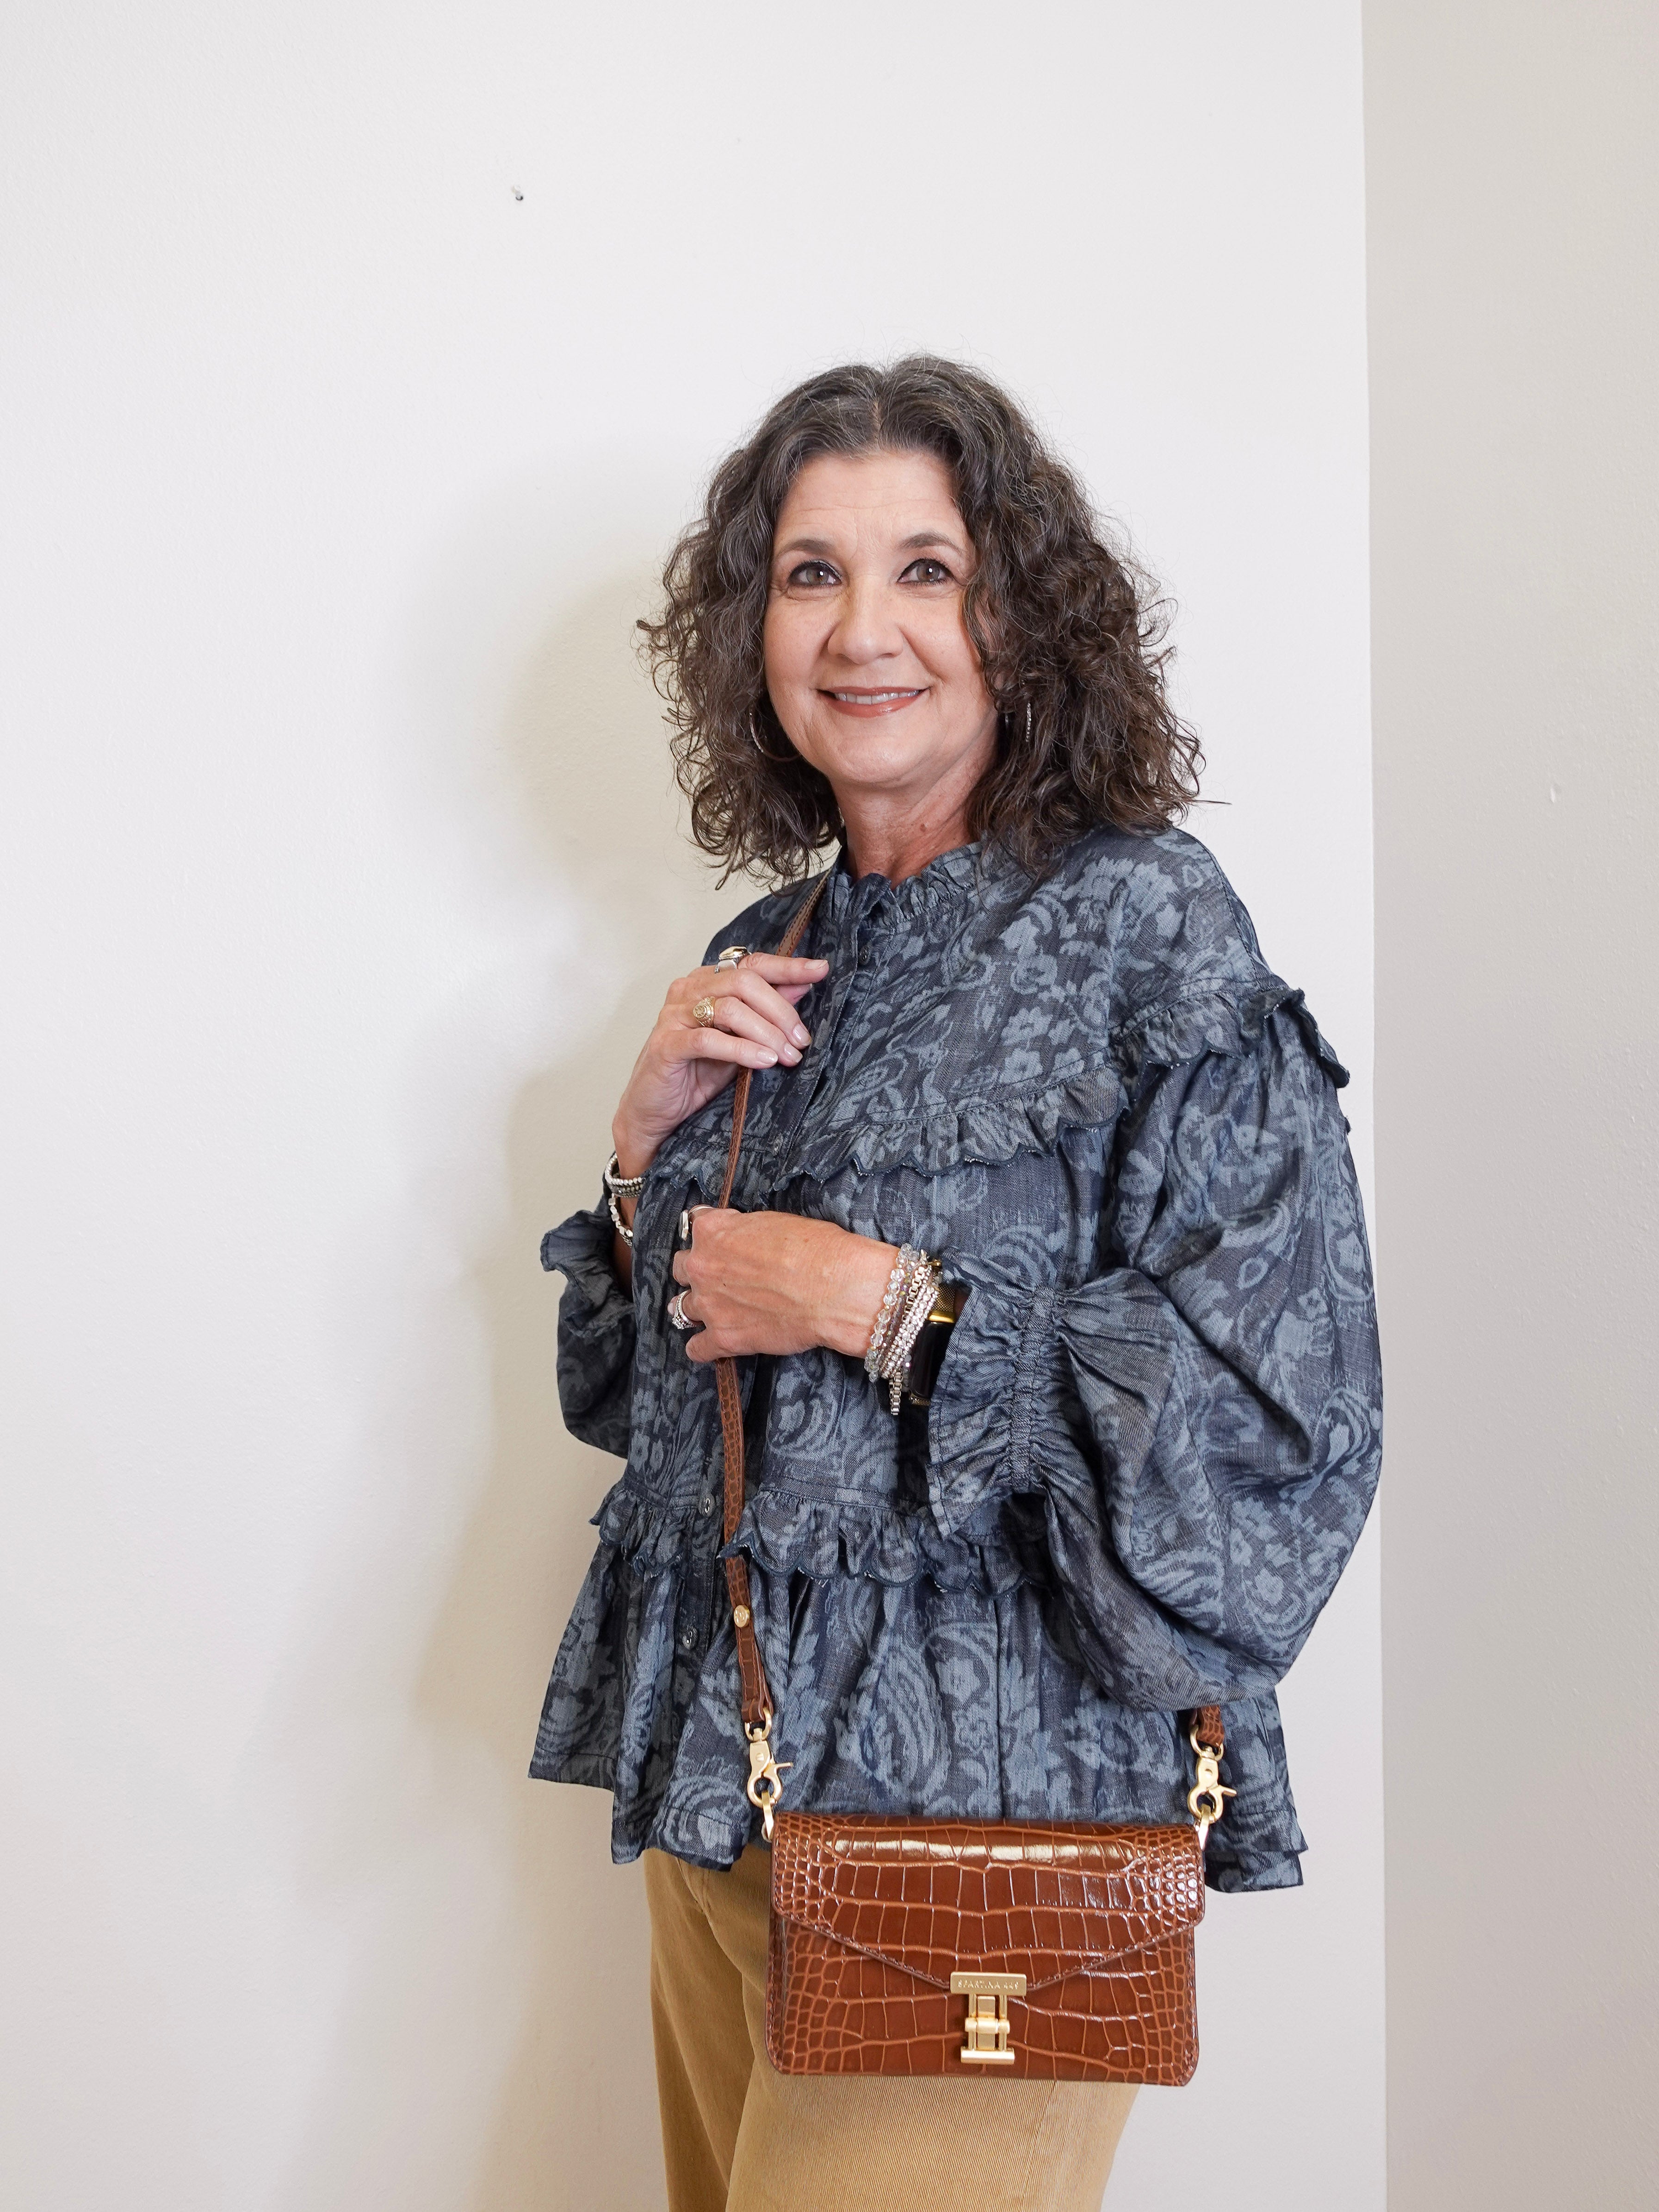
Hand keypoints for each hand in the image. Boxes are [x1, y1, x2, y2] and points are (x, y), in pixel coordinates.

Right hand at [611, 953, 830, 1182]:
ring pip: (729, 1008)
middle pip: (744, 982)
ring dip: (766, 1033)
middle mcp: (688, 991)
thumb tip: (803, 987)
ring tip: (787, 1056)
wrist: (656, 1113)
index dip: (787, 967)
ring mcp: (674, 1016)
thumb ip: (766, 1012)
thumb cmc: (697, 1074)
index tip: (819, 970)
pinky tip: (764, 1061)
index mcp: (707, 983)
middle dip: (781, 1010)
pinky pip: (708, 1040)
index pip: (751, 964)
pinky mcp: (666, 1045)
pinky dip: (741, 1050)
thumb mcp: (742, 1040)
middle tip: (801, 1039)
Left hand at [670, 1210, 896, 1363]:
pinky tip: (710, 1345)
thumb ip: (743, 1228)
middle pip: (681, 1267)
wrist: (834, 1289)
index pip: (695, 1224)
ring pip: (681, 1307)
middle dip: (697, 1271)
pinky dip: (702, 1347)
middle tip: (717, 1277)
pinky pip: (696, 1348)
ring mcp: (708, 1304)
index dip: (712, 1234)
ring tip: (710, 1311)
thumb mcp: (773, 1221)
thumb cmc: (815, 1249)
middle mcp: (701, 1265)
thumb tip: (740, 1235)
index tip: (722, 1241)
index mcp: (713, 1230)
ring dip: (694, 1308)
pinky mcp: (723, 1338)